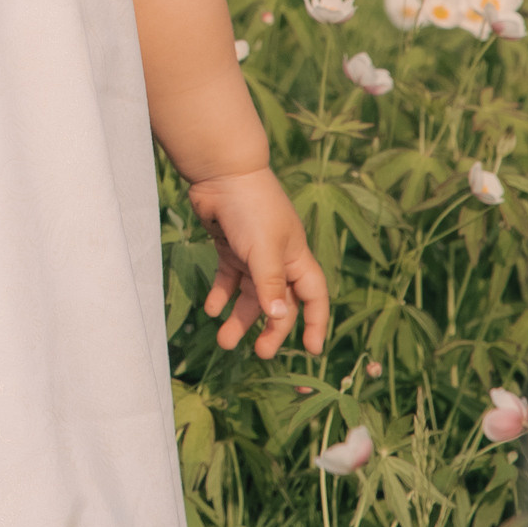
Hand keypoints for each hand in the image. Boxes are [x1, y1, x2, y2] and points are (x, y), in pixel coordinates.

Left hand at [187, 167, 328, 359]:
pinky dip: (221, 295)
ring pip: (250, 295)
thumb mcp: (264, 250)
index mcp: (295, 258)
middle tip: (259, 352)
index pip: (314, 296)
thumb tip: (279, 317)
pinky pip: (229, 279)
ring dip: (239, 318)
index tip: (312, 350)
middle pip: (280, 302)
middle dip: (271, 328)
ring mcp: (252, 254)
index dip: (316, 322)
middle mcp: (277, 259)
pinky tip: (211, 310)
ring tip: (224, 342)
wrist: (220, 174)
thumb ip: (270, 284)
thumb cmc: (251, 209)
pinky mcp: (230, 247)